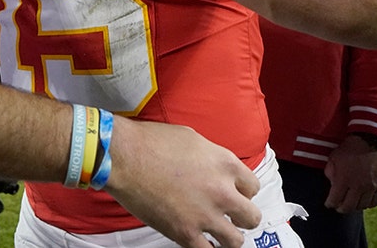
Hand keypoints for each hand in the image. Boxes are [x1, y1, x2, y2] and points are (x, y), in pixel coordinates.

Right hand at [104, 118, 260, 247]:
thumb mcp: (193, 139)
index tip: (233, 194)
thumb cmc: (151, 141)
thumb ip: (212, 158)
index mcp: (225, 164)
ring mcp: (205, 215)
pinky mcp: (185, 233)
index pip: (253, 187)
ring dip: (228, 237)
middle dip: (241, 217)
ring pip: (236, 240)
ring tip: (216, 232)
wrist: (123, 156)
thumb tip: (216, 169)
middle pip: (251, 216)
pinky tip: (199, 241)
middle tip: (229, 216)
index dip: (243, 192)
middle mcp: (222, 191)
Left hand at [323, 134, 376, 212]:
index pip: (334, 200)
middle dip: (341, 209)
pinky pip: (375, 201)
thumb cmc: (348, 148)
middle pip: (348, 207)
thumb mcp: (333, 158)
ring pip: (362, 206)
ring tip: (351, 203)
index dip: (330, 204)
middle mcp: (357, 186)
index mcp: (343, 180)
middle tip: (339, 207)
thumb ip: (330, 173)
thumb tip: (333, 185)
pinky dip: (369, 204)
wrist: (369, 140)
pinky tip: (364, 200)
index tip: (329, 203)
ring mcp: (370, 187)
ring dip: (355, 206)